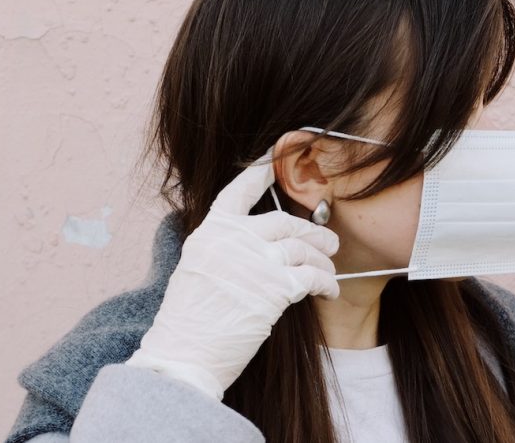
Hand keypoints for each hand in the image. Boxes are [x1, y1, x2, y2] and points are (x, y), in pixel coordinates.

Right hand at [125, 146, 339, 398]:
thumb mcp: (197, 270)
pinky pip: (312, 277)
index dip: (260, 172)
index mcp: (210, 232)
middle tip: (327, 240)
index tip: (274, 159)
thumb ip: (225, 249)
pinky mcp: (275, 288)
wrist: (184, 355)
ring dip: (323, 258)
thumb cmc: (188, 323)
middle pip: (285, 221)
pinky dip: (326, 283)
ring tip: (330, 268)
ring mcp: (256, 262)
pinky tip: (330, 291)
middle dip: (311, 230)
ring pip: (304, 248)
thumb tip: (260, 245)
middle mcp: (234, 240)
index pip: (238, 192)